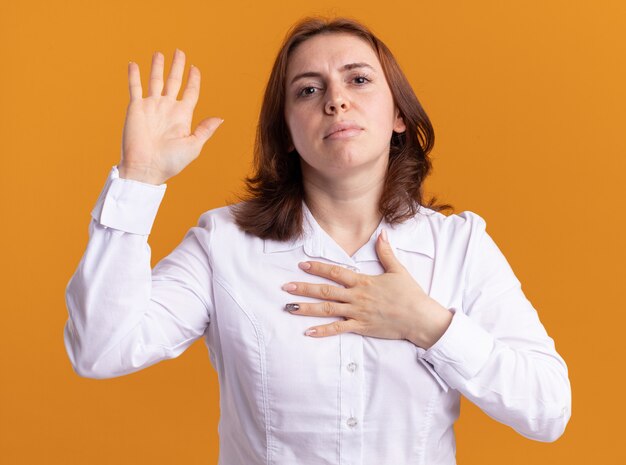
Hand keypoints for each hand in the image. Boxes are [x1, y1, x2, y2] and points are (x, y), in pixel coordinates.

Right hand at [119, 48, 223, 184]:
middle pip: (174, 81)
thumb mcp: (193, 145)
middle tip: (179, 52)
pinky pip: (135, 88)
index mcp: (182, 115)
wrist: (146, 168)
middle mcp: (167, 108)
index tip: (195, 68)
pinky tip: (134, 64)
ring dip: (157, 67)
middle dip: (177, 67)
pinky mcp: (136, 108)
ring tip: (159, 53)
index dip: (194, 79)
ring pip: (155, 81)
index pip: (191, 92)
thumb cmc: (171, 162)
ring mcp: (151, 107)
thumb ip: (205, 130)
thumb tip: (220, 118)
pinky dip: (134, 76)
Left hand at [282, 230, 452, 348]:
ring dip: (307, 308)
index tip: (303, 265)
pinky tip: (308, 332)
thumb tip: (382, 234)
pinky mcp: (361, 327)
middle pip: (325, 291)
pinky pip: (338, 329)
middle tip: (286, 287)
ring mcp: (358, 313)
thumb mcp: (398, 270)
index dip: (318, 268)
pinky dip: (323, 331)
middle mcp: (357, 297)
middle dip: (304, 288)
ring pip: (327, 310)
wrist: (420, 318)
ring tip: (289, 307)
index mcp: (363, 282)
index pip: (336, 272)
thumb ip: (386, 253)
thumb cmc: (410, 294)